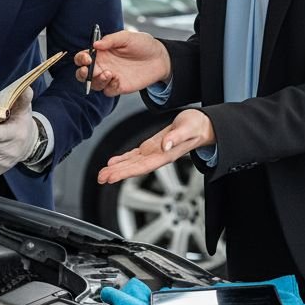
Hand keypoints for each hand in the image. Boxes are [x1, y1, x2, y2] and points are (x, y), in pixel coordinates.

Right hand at [73, 30, 170, 95]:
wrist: (159, 58)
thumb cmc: (143, 44)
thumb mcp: (127, 37)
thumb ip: (111, 40)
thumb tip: (95, 45)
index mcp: (101, 52)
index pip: (83, 57)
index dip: (81, 59)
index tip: (87, 58)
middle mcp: (103, 65)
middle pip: (83, 74)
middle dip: (82, 73)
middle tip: (88, 70)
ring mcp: (110, 77)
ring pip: (94, 84)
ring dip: (97, 81)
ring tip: (109, 73)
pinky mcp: (118, 87)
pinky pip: (108, 91)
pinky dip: (110, 86)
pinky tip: (118, 79)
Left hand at [97, 109, 215, 183]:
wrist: (203, 125)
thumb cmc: (198, 126)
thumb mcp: (188, 128)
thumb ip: (176, 137)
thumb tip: (164, 145)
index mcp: (166, 155)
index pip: (142, 167)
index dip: (126, 172)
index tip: (113, 177)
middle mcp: (158, 156)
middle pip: (134, 168)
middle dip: (117, 173)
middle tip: (101, 178)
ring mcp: (154, 152)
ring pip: (132, 163)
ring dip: (117, 169)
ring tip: (102, 174)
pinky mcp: (152, 146)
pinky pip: (134, 155)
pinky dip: (122, 159)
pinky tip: (113, 163)